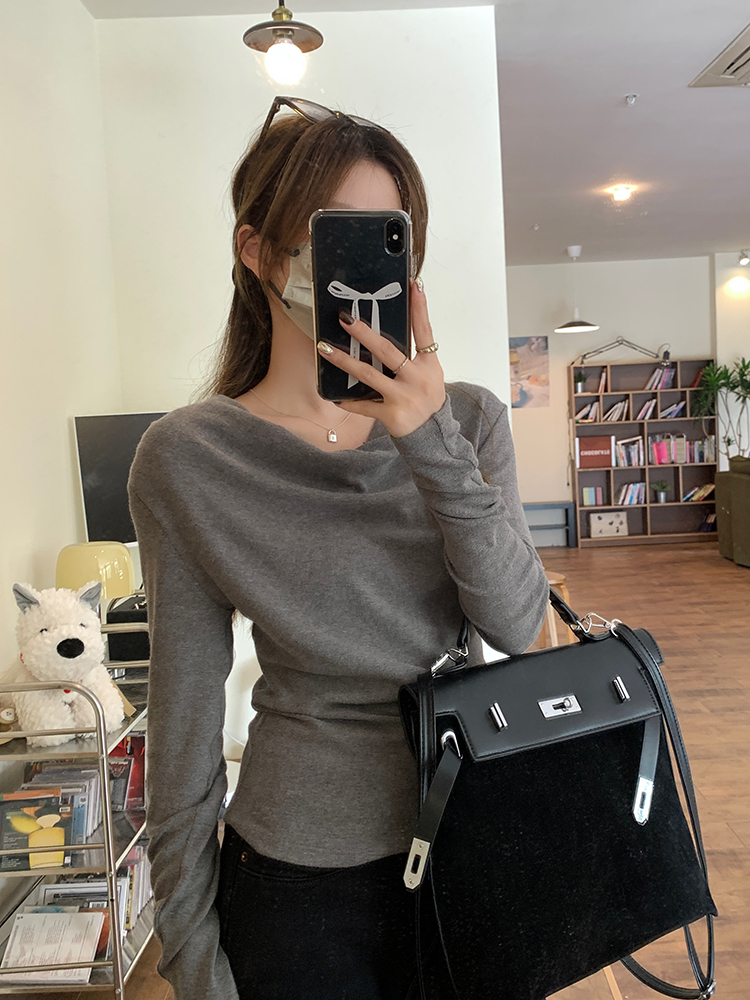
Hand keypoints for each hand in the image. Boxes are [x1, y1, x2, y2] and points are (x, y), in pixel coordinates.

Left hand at [316, 280, 445, 437]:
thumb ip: (413, 356)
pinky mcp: (392, 415)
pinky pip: (364, 406)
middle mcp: (417, 379)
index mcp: (429, 365)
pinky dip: (349, 401)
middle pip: (388, 350)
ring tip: (325, 348)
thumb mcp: (429, 374)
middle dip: (364, 333)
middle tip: (345, 319)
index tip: (415, 285)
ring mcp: (404, 397)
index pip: (425, 331)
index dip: (420, 308)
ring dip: (344, 361)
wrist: (433, 434)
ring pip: (369, 374)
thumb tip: (386, 333)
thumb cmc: (427, 399)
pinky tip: (334, 396)